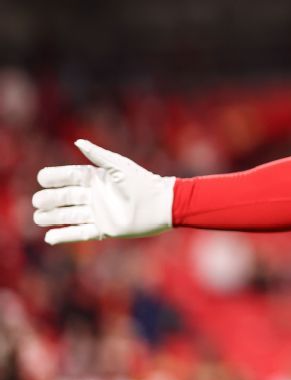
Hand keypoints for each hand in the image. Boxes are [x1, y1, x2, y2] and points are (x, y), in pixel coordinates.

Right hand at [33, 140, 174, 244]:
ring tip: (38, 218)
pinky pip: (79, 233)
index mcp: (95, 178)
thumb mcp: (119, 166)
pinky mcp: (103, 229)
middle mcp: (93, 195)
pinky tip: (49, 237)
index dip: (53, 177)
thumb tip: (78, 142)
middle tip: (40, 201)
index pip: (66, 177)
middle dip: (48, 199)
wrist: (162, 206)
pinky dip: (64, 236)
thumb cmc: (143, 182)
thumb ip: (99, 155)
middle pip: (61, 197)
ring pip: (67, 216)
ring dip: (51, 217)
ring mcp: (97, 213)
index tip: (43, 179)